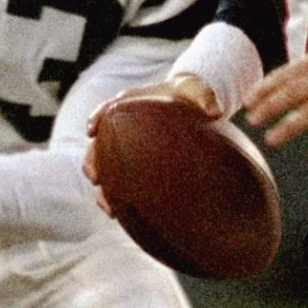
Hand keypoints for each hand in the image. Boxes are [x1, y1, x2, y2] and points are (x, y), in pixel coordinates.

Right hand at [82, 74, 221, 192]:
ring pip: (104, 167)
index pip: (106, 110)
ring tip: (107, 206)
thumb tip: (216, 112)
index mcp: (129, 105)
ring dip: (102, 186)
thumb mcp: (198, 92)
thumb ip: (204, 98)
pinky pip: (119, 180)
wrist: (192, 106)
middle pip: (97, 145)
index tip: (91, 130)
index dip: (96, 119)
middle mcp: (121, 127)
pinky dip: (116, 196)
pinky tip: (118, 214)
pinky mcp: (133, 163)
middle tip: (95, 178)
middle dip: (93, 161)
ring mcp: (125, 146)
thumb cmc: (190, 96)